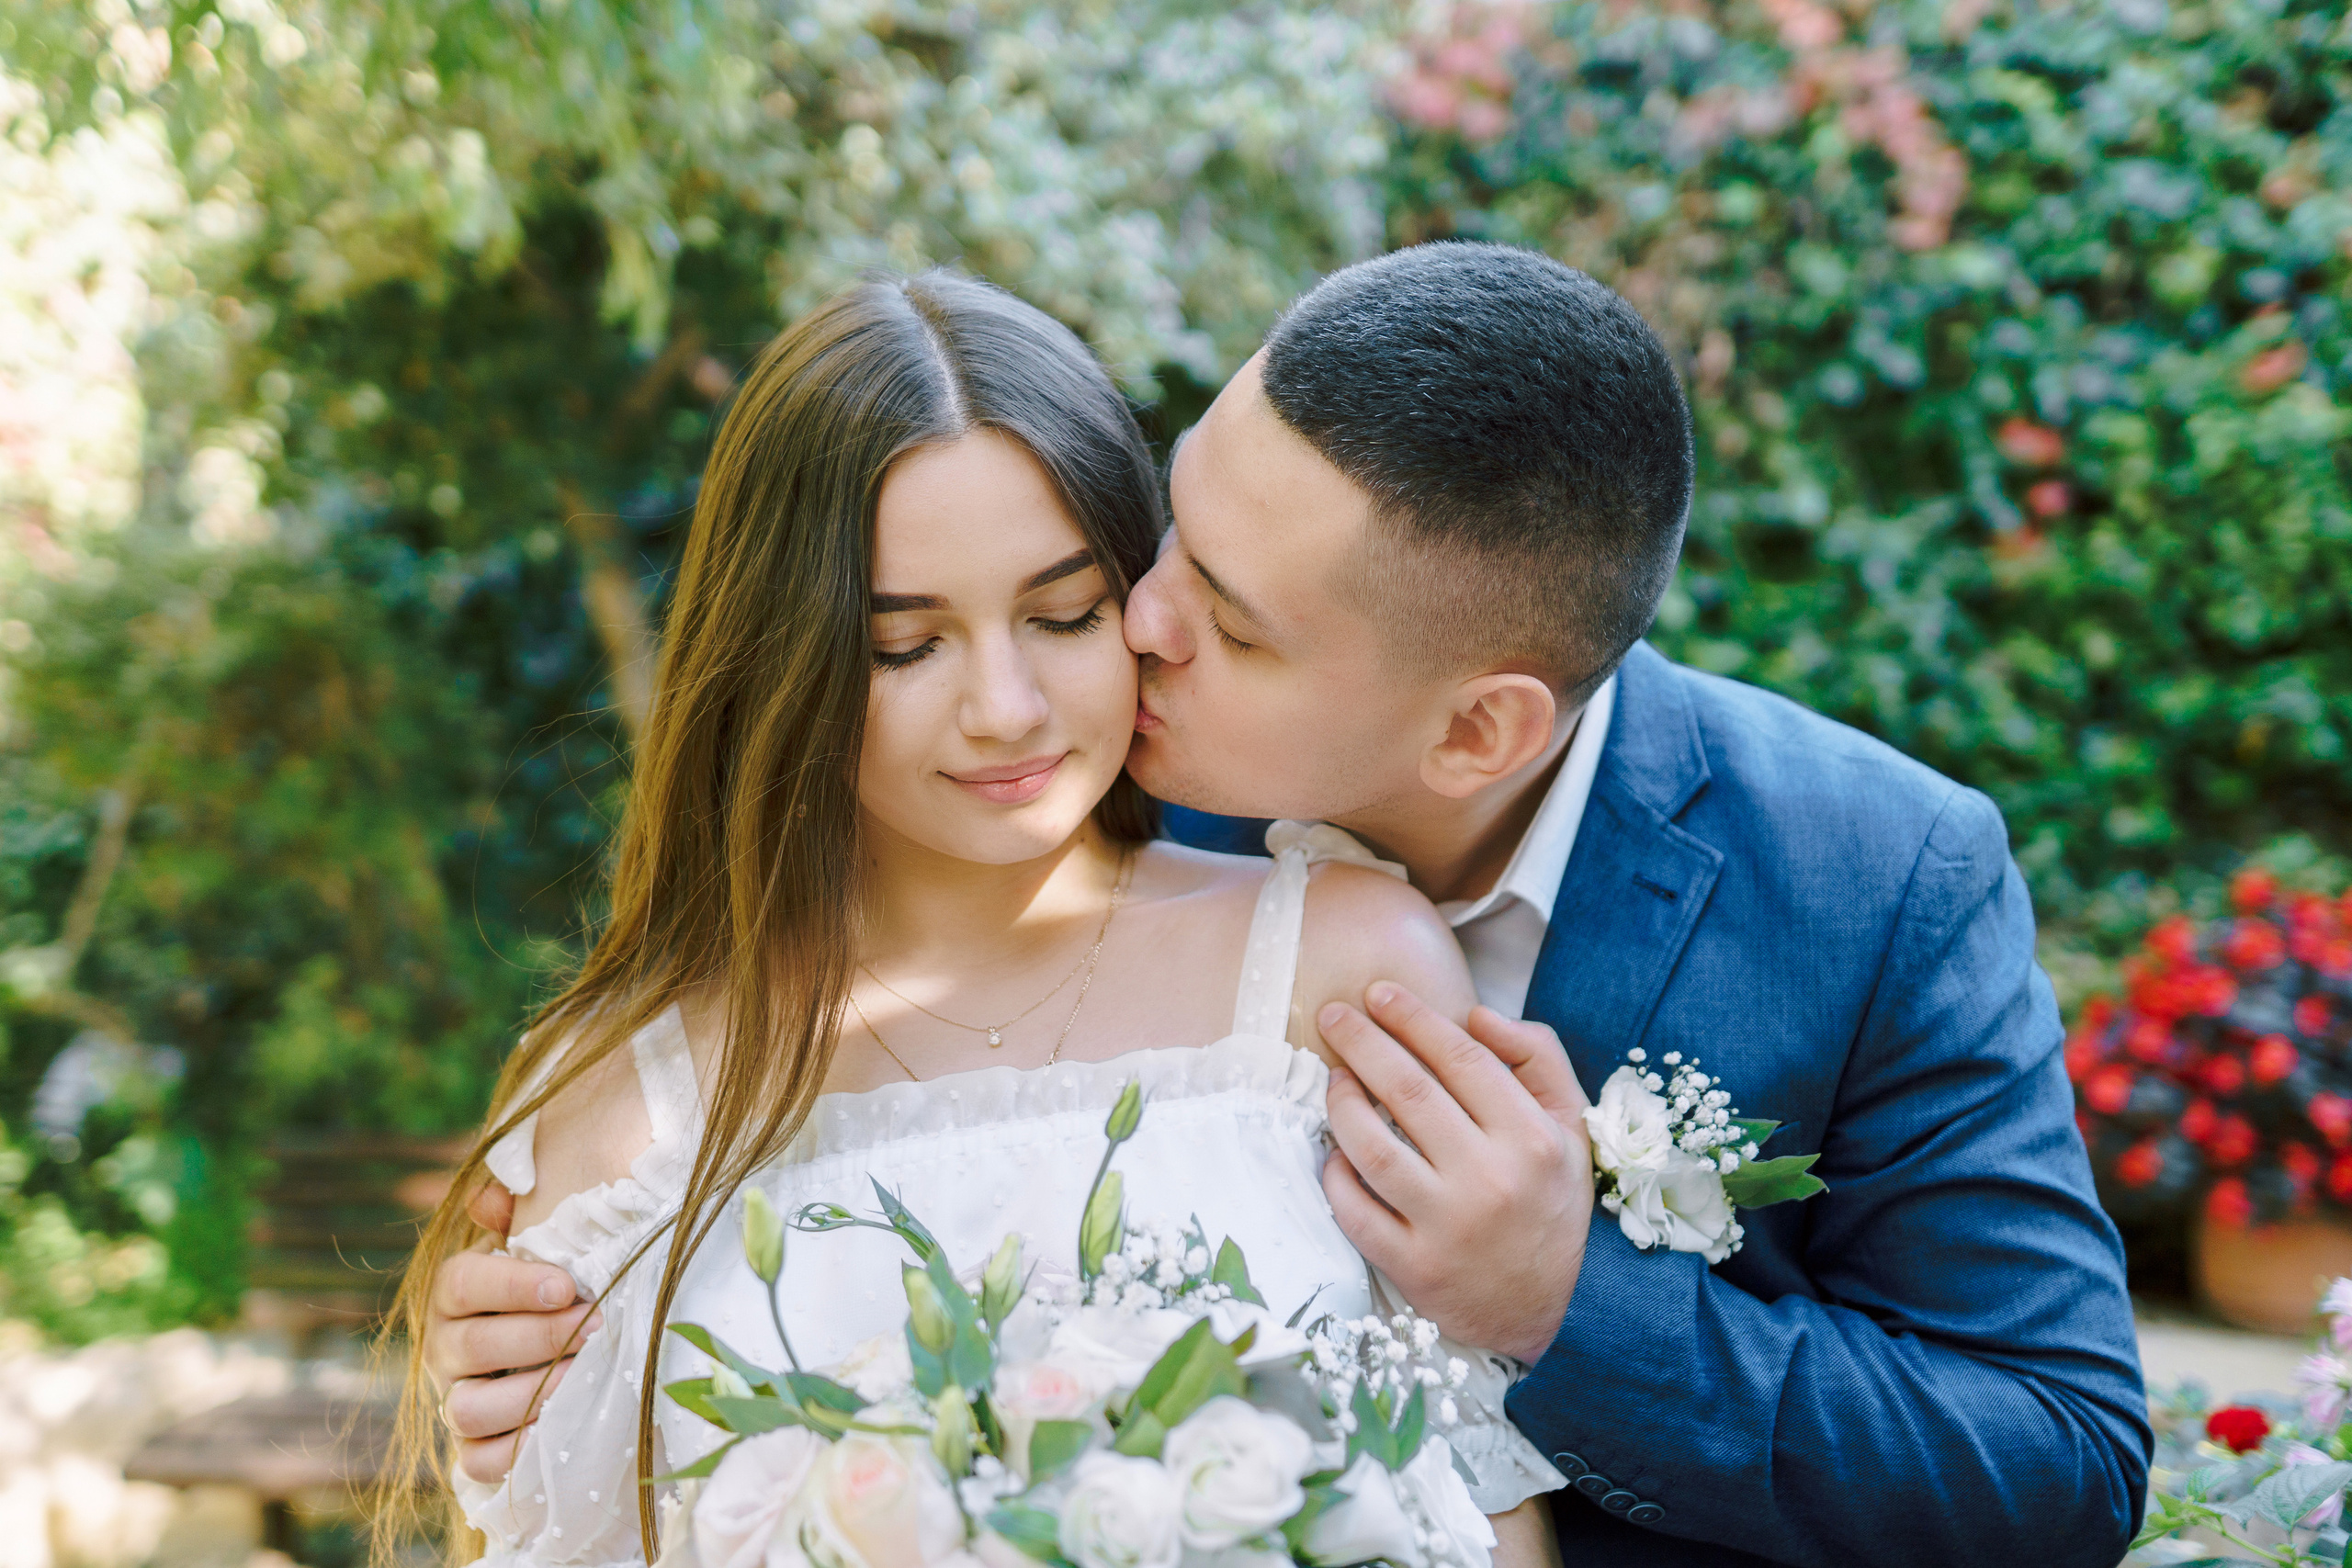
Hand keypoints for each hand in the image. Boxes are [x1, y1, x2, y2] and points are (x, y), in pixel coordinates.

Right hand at [424, 1179, 602, 1484]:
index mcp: (455, 1290)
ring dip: (531, 1395)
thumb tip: (492, 1201)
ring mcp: (454, 1399)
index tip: (568, 1285)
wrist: (562, 1339)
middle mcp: (444, 1347)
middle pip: (474, 1347)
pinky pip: (479, 1461)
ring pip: (468, 1409)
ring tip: (584, 1376)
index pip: (463, 1283)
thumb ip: (519, 1207)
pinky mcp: (472, 1446)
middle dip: (542, 1338)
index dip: (512, 1285)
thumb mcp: (543, 1235)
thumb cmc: (556, 1276)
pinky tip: (561, 1426)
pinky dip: (516, 1451)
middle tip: (598, 1326)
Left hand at [1318, 985, 1593, 1363]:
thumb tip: (1476, 1015)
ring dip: (1342, 1104)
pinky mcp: (1414, 1268)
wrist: (1556, 1308)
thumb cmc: (1552, 1200)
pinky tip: (1334, 1150)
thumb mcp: (1571, 1125)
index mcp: (1532, 1138)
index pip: (1461, 1058)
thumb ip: (1537, 1057)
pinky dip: (1335, 1175)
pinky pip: (1355, 1212)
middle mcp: (1490, 1180)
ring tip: (1333, 1078)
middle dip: (1362, 1042)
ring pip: (1372, 1149)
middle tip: (1334, 1015)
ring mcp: (1447, 1227)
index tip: (1378, 993)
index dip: (1413, 1018)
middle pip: (1408, 1092)